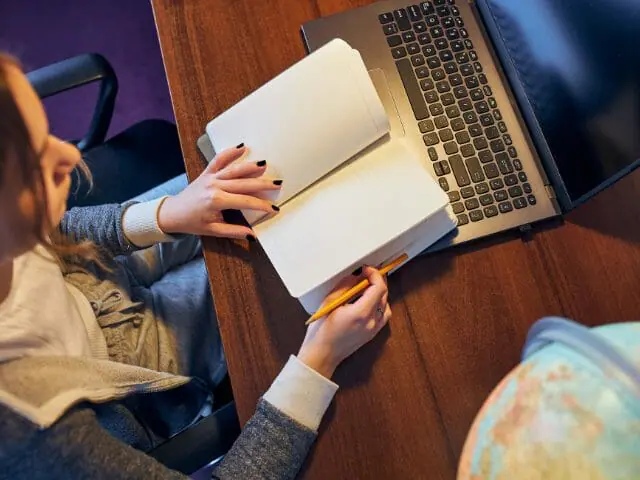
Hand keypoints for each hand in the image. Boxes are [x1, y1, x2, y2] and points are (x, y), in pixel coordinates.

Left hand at [158, 145, 280, 238]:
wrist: (172, 213)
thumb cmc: (191, 222)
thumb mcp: (213, 230)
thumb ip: (233, 231)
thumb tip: (251, 235)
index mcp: (217, 201)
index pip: (246, 202)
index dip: (262, 205)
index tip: (274, 208)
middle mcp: (215, 186)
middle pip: (244, 184)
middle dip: (263, 184)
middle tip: (278, 184)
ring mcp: (211, 177)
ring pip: (235, 170)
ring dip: (251, 166)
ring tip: (265, 164)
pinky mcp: (207, 172)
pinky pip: (219, 159)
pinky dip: (230, 152)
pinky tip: (242, 147)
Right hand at [297, 266, 390, 378]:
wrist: (322, 355)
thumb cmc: (321, 331)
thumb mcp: (329, 302)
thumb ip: (345, 286)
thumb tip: (356, 276)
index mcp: (361, 313)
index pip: (378, 287)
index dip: (374, 274)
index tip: (366, 269)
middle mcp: (371, 321)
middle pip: (384, 294)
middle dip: (376, 281)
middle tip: (365, 274)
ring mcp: (373, 329)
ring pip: (386, 304)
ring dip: (379, 293)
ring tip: (366, 287)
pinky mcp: (372, 334)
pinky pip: (383, 315)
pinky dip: (380, 304)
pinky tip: (368, 301)